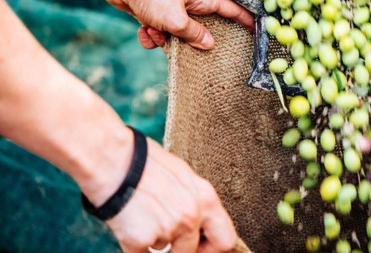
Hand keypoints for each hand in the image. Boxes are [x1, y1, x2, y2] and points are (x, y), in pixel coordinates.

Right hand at [82, 133, 236, 252]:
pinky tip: (128, 222)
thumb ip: (194, 200)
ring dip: (155, 240)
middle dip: (182, 250)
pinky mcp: (141, 240)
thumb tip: (198, 221)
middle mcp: (191, 216)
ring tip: (143, 215)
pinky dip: (133, 243)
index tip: (200, 245)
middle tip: (169, 242)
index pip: (225, 239)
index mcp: (205, 198)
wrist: (112, 160)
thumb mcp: (183, 176)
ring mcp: (167, 229)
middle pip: (194, 252)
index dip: (212, 247)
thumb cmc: (144, 163)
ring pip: (165, 250)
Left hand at [95, 0, 253, 49]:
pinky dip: (150, 36)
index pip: (231, 10)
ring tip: (156, 33)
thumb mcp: (176, 19)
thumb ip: (193, 34)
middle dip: (193, 41)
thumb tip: (209, 44)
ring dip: (166, 40)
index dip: (245, 21)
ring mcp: (171, 8)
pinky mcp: (152, 13)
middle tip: (192, 53)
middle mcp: (189, 3)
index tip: (257, 33)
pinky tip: (143, 31)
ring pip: (177, 35)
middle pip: (202, 28)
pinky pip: (158, 33)